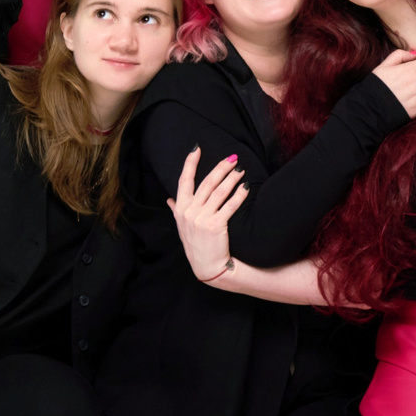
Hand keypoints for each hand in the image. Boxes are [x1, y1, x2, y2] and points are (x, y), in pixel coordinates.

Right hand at [168, 147, 246, 281]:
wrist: (207, 267)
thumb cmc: (196, 245)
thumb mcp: (182, 227)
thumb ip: (176, 210)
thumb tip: (169, 199)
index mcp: (180, 209)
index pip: (184, 180)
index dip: (190, 163)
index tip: (197, 148)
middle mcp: (189, 212)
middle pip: (207, 182)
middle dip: (220, 167)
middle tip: (232, 157)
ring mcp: (202, 219)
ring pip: (219, 192)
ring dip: (232, 178)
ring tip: (241, 170)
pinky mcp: (216, 226)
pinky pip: (230, 206)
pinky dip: (239, 195)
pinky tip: (245, 187)